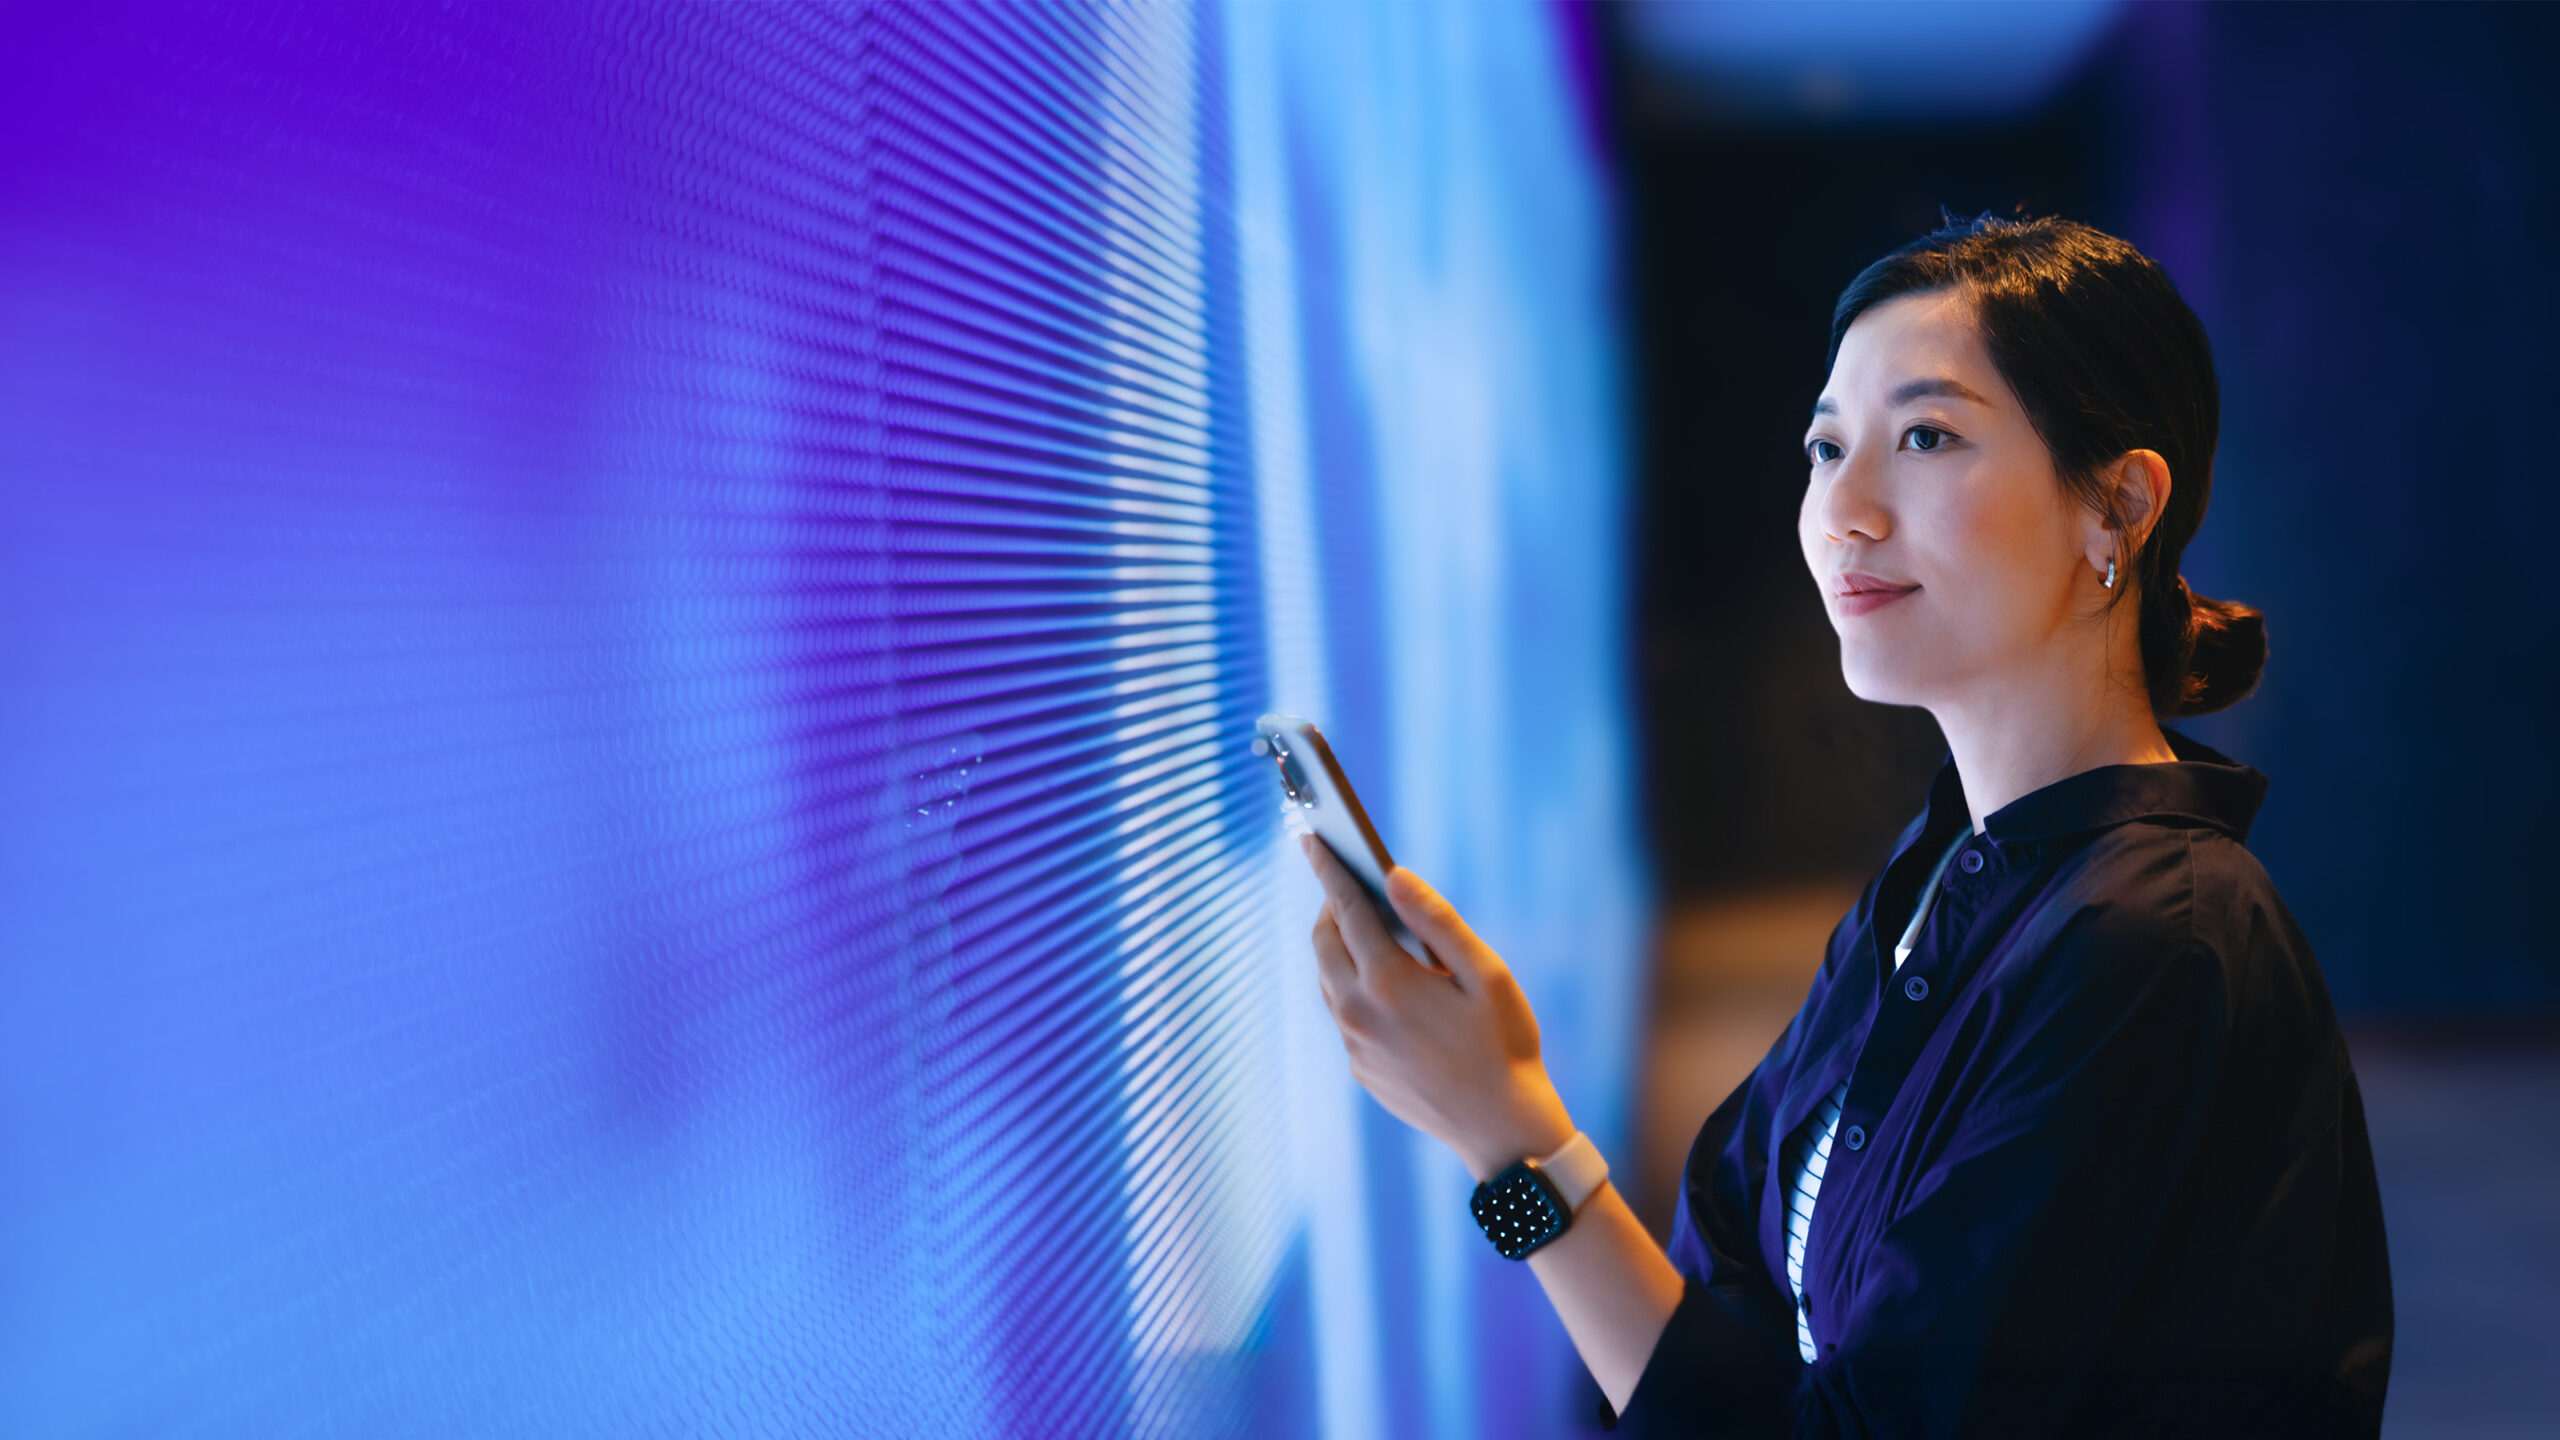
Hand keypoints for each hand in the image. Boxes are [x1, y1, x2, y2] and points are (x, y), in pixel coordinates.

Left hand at [1302, 836, 1574, 1180]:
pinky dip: (1354, 988)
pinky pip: (1345, 1015)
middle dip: (1331, 907)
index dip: (1330, 869)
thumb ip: (1436, 920)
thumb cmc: (1505, 1045)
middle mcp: (1358, 1013)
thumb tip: (1393, 875)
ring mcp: (1355, 1045)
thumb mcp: (1486, 974)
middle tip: (1351, 885)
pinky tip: (1385, 985)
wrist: (1502, 1130)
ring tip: (1366, 928)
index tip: (1312, 838)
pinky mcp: (1361, 1069)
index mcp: (1388, 981)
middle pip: (1324, 943)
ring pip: (1328, 980)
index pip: (1345, 909)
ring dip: (1340, 949)